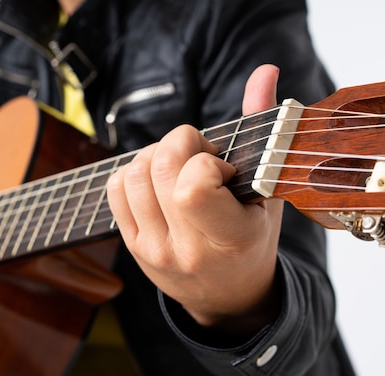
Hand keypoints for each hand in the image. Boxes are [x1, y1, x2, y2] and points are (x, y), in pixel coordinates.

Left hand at [107, 64, 282, 334]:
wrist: (226, 296)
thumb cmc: (253, 241)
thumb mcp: (269, 193)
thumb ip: (263, 130)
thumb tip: (264, 71)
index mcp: (229, 240)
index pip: (193, 186)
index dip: (205, 160)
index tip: (223, 169)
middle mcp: (185, 249)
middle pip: (159, 167)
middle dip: (181, 143)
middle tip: (201, 158)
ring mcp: (152, 249)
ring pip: (133, 173)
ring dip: (157, 155)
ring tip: (180, 168)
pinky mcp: (132, 245)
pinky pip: (115, 188)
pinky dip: (135, 171)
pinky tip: (159, 180)